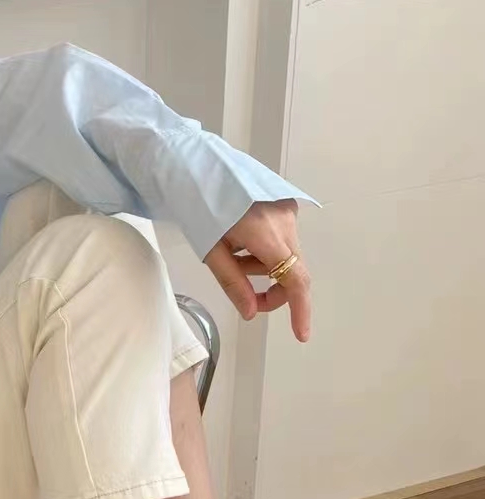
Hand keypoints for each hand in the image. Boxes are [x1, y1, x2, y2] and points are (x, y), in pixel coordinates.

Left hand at [204, 199, 311, 341]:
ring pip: (285, 254)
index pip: (294, 279)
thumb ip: (234, 283)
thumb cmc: (199, 206)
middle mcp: (285, 222)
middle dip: (272, 289)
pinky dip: (264, 249)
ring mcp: (288, 210)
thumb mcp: (211, 251)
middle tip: (246, 298)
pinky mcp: (285, 202)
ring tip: (231, 254)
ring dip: (263, 266)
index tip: (300, 333)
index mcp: (266, 234)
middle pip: (292, 270)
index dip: (299, 309)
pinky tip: (240, 238)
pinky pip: (281, 237)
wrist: (198, 165)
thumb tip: (251, 313)